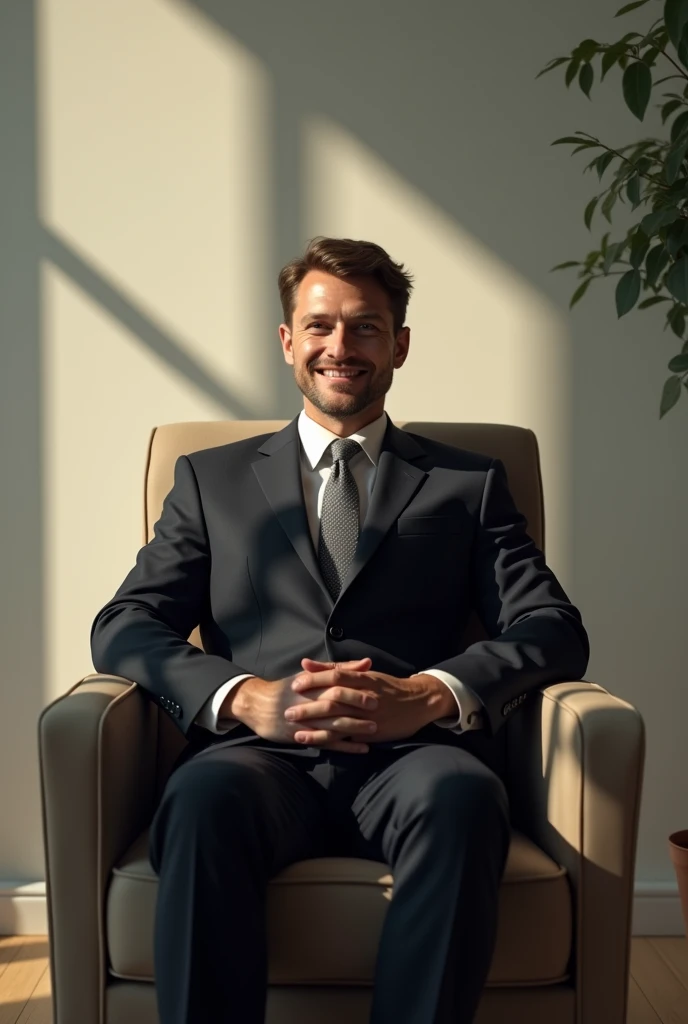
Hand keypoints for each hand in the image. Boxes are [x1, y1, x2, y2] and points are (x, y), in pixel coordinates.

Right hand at [228, 659, 379, 753]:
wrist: (259, 706)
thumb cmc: (289, 688)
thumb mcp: (310, 675)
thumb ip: (339, 668)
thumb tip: (367, 662)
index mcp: (312, 685)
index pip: (337, 684)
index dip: (356, 688)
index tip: (376, 691)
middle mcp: (309, 703)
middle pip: (336, 705)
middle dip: (358, 707)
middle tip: (378, 708)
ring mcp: (307, 722)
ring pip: (333, 726)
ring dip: (355, 728)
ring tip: (374, 729)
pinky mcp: (304, 737)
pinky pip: (328, 743)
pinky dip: (346, 747)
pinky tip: (362, 748)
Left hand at [285, 659, 440, 745]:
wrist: (418, 702)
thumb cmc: (387, 686)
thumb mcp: (364, 674)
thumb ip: (333, 668)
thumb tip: (306, 663)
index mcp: (362, 679)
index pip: (334, 676)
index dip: (314, 680)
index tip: (295, 684)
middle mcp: (363, 697)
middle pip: (333, 700)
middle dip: (309, 707)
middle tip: (288, 711)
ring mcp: (367, 716)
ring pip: (338, 722)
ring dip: (316, 728)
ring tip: (296, 732)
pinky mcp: (370, 732)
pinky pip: (347, 737)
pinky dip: (331, 741)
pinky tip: (316, 744)